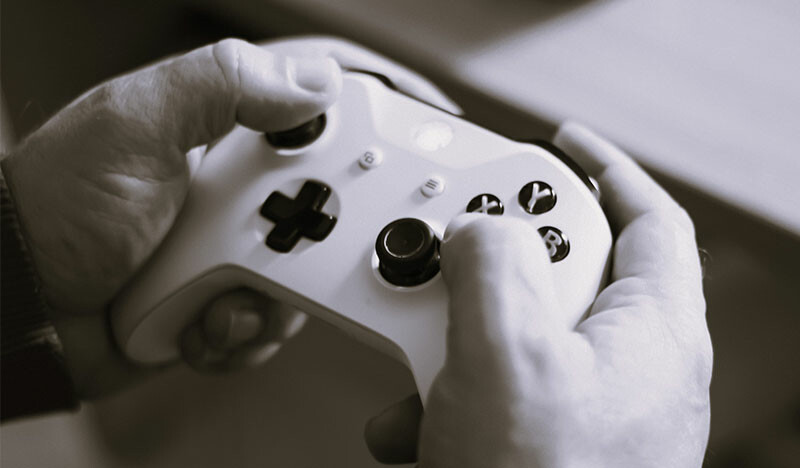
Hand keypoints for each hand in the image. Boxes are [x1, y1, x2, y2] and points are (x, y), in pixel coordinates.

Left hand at [1, 36, 459, 398]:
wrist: (20, 310)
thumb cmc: (58, 208)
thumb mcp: (133, 126)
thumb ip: (219, 86)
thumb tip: (315, 79)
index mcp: (223, 132)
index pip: (317, 113)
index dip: (367, 125)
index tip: (412, 141)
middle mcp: (236, 189)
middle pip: (329, 203)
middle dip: (324, 236)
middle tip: (294, 251)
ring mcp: (233, 249)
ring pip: (308, 275)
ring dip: (274, 300)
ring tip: (225, 303)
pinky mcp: (225, 303)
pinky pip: (272, 324)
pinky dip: (244, 336)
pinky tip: (204, 328)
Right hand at [365, 122, 711, 466]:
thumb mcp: (504, 358)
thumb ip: (492, 268)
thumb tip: (481, 230)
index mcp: (652, 336)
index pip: (648, 219)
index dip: (606, 167)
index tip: (561, 138)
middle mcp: (628, 372)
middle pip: (563, 276)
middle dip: (493, 267)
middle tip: (452, 256)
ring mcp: (587, 412)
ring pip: (514, 338)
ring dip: (453, 344)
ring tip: (419, 366)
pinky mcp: (545, 445)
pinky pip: (495, 393)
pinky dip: (448, 397)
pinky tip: (413, 425)